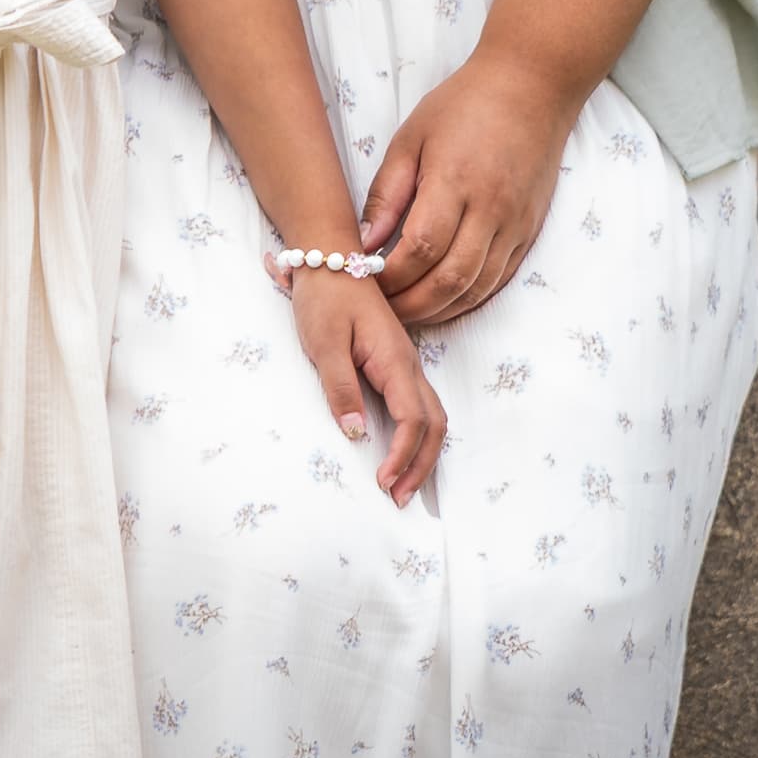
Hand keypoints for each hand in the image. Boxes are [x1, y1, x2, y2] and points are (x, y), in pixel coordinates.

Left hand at [288, 270, 444, 502]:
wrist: (327, 257)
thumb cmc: (323, 297)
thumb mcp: (324, 343)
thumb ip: (340, 387)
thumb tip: (356, 434)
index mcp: (394, 360)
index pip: (412, 419)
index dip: (402, 456)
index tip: (383, 484)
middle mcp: (409, 364)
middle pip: (434, 424)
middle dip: (422, 466)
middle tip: (400, 500)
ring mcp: (406, 363)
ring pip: (431, 416)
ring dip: (422, 454)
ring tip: (403, 487)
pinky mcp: (395, 363)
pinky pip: (419, 406)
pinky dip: (417, 436)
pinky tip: (402, 452)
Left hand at [357, 55, 583, 325]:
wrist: (531, 88)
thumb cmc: (463, 106)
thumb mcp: (411, 138)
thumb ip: (387, 194)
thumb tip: (364, 244)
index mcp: (455, 181)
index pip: (420, 248)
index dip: (390, 275)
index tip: (365, 279)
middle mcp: (490, 209)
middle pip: (449, 279)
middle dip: (411, 304)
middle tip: (382, 308)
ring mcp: (515, 224)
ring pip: (477, 289)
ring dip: (439, 311)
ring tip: (408, 311)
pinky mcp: (529, 232)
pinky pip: (499, 280)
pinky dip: (468, 299)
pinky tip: (443, 300)